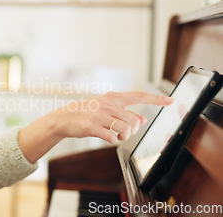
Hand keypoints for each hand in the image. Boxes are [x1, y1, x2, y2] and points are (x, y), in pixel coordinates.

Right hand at [18, 91, 172, 163]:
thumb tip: (142, 120)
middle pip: (134, 120)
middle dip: (132, 130)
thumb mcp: (106, 108)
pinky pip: (112, 137)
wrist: (64, 118)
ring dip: (124, 136)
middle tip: (123, 132)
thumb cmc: (87, 112)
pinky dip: (112, 140)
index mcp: (113, 97)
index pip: (139, 96)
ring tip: (116, 135)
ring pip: (125, 129)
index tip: (171, 101)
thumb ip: (125, 113)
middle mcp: (107, 104)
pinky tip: (106, 136)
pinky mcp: (92, 127)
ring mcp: (99, 115)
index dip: (156, 100)